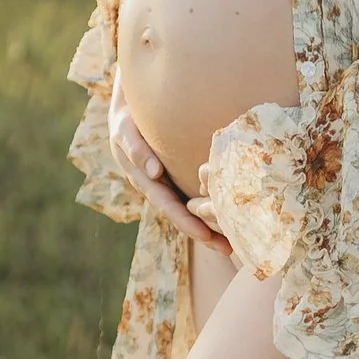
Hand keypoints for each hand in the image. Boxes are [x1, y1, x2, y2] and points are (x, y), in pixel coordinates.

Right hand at [108, 78, 229, 250]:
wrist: (131, 110)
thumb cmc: (127, 118)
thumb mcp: (125, 130)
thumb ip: (136, 149)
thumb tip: (154, 173)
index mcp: (144, 181)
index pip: (168, 206)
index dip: (186, 222)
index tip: (205, 235)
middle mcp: (158, 188)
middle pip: (182, 216)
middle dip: (204, 233)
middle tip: (228, 248)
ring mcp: (168, 184)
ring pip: (190, 210)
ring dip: (210, 227)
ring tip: (234, 243)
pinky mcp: (177, 177)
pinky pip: (194, 196)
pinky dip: (210, 209)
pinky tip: (230, 217)